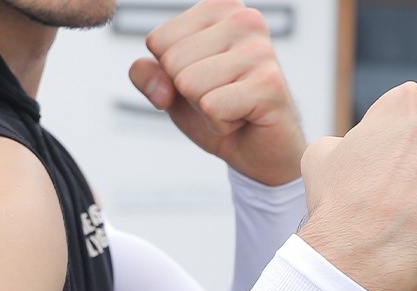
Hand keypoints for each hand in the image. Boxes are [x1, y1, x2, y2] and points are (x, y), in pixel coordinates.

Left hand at [128, 0, 305, 185]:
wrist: (260, 150)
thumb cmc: (220, 112)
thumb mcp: (172, 90)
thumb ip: (148, 76)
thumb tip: (159, 86)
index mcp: (218, 10)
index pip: (158, 41)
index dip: (171, 76)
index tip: (203, 82)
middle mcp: (243, 19)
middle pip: (172, 63)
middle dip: (188, 94)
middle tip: (220, 98)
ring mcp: (259, 50)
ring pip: (189, 85)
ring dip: (204, 111)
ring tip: (231, 107)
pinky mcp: (268, 84)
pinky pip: (211, 108)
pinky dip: (219, 125)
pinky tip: (242, 117)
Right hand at [299, 82, 416, 290]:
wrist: (357, 262)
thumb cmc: (336, 211)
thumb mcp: (318, 161)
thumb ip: (343, 141)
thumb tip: (349, 147)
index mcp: (407, 105)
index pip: (407, 112)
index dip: (391, 143)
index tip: (380, 169)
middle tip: (396, 200)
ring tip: (412, 226)